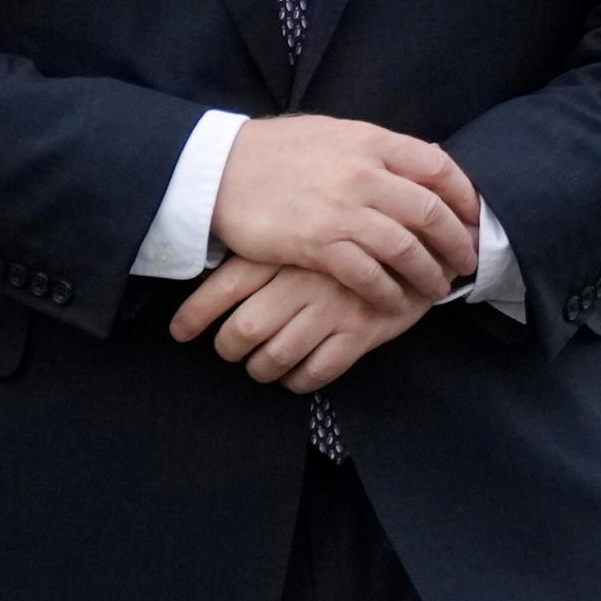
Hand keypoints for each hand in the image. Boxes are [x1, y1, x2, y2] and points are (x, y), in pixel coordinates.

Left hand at [170, 254, 434, 390]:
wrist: (422, 233)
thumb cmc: (353, 228)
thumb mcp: (308, 220)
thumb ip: (270, 239)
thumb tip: (213, 260)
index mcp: (285, 247)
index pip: (225, 285)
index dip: (195, 314)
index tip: (178, 331)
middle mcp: (303, 279)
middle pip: (244, 329)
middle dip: (228, 348)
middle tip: (227, 348)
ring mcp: (333, 307)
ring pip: (276, 356)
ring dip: (261, 369)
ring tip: (259, 366)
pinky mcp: (361, 332)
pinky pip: (316, 372)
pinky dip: (298, 381)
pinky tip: (294, 376)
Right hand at [211, 116, 478, 311]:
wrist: (220, 169)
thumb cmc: (276, 151)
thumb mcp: (332, 132)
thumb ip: (374, 149)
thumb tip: (417, 162)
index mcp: (370, 140)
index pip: (437, 166)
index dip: (463, 196)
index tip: (473, 217)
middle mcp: (364, 172)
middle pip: (431, 212)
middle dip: (456, 242)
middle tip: (466, 262)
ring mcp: (343, 208)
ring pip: (407, 248)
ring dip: (429, 274)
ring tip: (438, 289)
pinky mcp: (319, 243)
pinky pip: (370, 275)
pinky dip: (390, 293)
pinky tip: (396, 303)